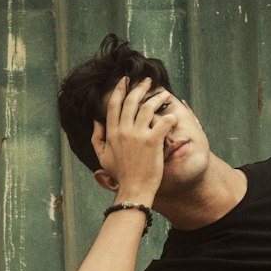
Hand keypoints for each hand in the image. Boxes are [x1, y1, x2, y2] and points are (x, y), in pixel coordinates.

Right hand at [92, 76, 177, 201]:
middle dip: (140, 87)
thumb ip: (96, 138)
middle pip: (131, 100)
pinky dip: (169, 117)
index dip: (120, 89)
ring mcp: (138, 135)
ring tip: (165, 95)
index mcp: (111, 132)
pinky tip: (174, 115)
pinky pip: (163, 122)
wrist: (134, 190)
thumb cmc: (120, 175)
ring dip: (157, 98)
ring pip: (148, 107)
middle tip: (148, 81)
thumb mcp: (102, 157)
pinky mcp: (152, 141)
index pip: (114, 104)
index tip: (125, 81)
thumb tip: (96, 122)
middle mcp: (124, 130)